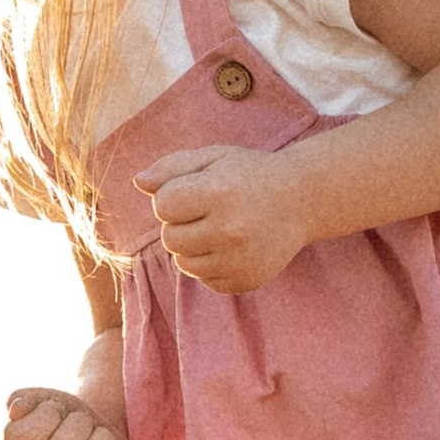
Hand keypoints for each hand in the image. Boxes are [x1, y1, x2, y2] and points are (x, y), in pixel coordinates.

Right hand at [1, 325, 130, 439]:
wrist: (91, 429)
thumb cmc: (61, 412)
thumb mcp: (40, 398)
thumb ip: (22, 400)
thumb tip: (17, 410)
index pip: (24, 436)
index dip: (46, 414)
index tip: (53, 409)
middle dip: (80, 422)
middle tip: (81, 421)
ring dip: (102, 437)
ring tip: (97, 436)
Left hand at [134, 143, 313, 293]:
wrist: (301, 201)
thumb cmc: (249, 175)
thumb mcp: (214, 158)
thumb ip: (173, 167)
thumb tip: (137, 182)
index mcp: (220, 193)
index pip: (163, 205)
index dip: (172, 196)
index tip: (195, 190)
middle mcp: (230, 230)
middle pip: (169, 238)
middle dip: (181, 223)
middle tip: (209, 210)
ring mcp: (239, 260)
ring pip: (183, 263)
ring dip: (192, 246)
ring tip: (220, 228)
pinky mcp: (245, 281)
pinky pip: (204, 279)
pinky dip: (211, 264)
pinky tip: (232, 246)